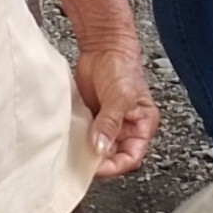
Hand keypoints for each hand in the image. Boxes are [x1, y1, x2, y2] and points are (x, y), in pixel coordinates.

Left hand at [75, 44, 157, 177]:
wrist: (103, 46)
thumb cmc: (122, 66)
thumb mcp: (120, 96)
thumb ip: (110, 122)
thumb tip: (100, 147)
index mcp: (142, 127)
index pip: (131, 157)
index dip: (116, 166)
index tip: (98, 166)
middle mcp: (126, 129)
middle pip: (113, 157)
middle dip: (99, 160)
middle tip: (83, 160)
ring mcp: (107, 125)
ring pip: (97, 148)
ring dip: (86, 151)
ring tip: (75, 151)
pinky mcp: (92, 118)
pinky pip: (85, 136)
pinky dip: (77, 140)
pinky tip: (70, 139)